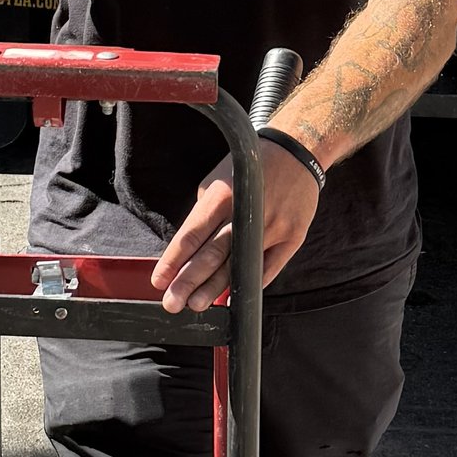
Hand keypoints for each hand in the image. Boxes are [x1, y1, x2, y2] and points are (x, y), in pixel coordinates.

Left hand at [151, 136, 323, 313]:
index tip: (159, 280)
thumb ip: (204, 216)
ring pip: (239, 265)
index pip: (192, 234)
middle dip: (189, 281)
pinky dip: (249, 284)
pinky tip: (233, 298)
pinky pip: (269, 268)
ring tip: (197, 305)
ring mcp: (273, 227)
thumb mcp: (218, 181)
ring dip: (215, 288)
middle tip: (172, 303)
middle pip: (213, 254)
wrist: (297, 152)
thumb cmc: (249, 169)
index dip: (174, 260)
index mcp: (223, 195)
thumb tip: (187, 253)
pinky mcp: (293, 237)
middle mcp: (247, 212)